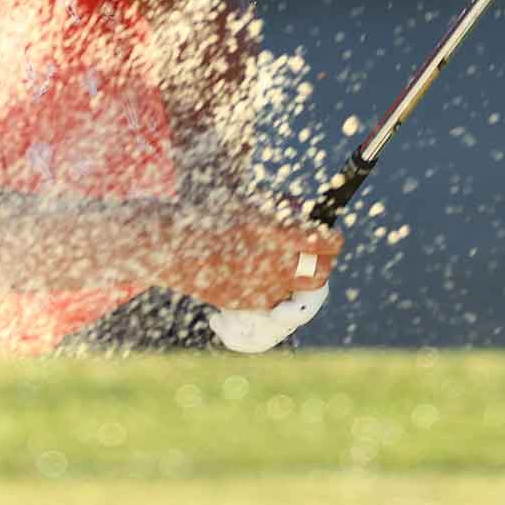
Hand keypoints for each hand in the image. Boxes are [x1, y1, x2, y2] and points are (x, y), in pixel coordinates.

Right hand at [154, 200, 342, 310]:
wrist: (172, 244)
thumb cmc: (211, 213)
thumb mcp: (251, 201)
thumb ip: (283, 209)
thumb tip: (308, 217)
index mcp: (277, 231)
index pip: (326, 242)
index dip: (332, 239)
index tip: (330, 237)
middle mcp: (274, 262)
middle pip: (321, 272)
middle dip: (323, 262)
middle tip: (317, 255)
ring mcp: (262, 287)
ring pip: (300, 289)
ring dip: (300, 277)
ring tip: (291, 264)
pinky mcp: (248, 303)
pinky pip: (275, 299)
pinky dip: (274, 288)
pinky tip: (260, 272)